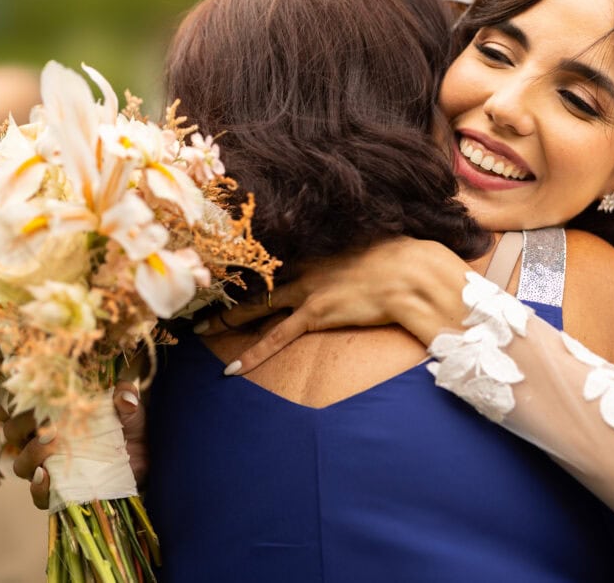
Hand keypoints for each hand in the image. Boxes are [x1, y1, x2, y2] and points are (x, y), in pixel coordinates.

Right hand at [3, 381, 147, 509]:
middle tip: (43, 423)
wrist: (145, 455)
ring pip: (21, 463)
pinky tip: (46, 477)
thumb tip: (126, 398)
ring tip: (48, 450)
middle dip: (20, 427)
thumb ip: (125, 395)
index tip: (15, 400)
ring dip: (30, 456)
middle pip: (12, 433)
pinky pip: (38, 495)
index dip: (7, 403)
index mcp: (51, 412)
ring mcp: (48, 466)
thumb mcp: (128, 405)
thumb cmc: (129, 424)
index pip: (15, 406)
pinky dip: (38, 488)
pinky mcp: (59, 491)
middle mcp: (41, 439)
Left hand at [197, 237, 470, 374]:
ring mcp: (308, 290)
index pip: (276, 257)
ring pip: (258, 306)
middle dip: (228, 288)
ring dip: (227, 318)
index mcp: (320, 248)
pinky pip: (277, 337)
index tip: (232, 267)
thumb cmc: (404, 255)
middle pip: (258, 279)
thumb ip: (361, 247)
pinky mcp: (316, 314)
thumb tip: (368, 247)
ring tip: (201, 329)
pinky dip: (254, 354)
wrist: (412, 270)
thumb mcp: (376, 243)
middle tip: (201, 293)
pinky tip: (234, 370)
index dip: (252, 265)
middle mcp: (307, 266)